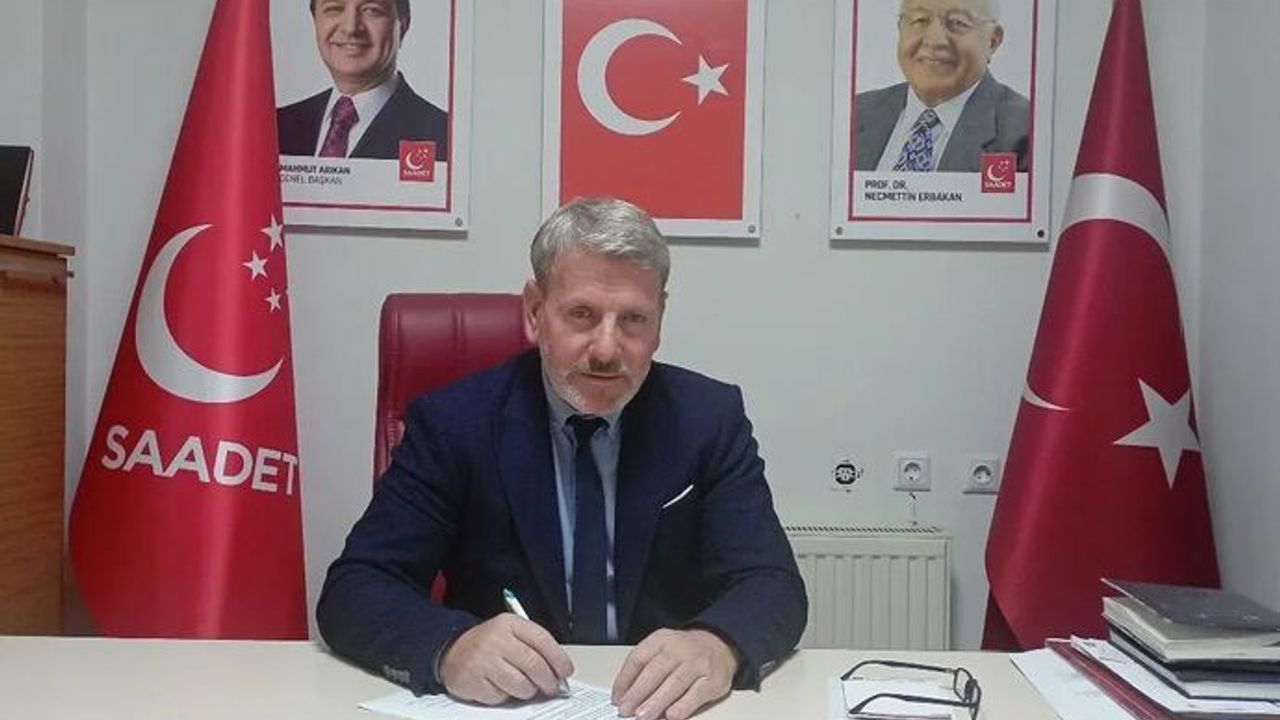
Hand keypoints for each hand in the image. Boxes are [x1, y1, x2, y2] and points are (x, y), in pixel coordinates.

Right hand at [439, 614, 573, 704]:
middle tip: (553, 688)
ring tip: (524, 686)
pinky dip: (505, 696)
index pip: (542, 640)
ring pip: (521, 685)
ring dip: (528, 691)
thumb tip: (559, 672)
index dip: (558, 658)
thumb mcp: (510, 634)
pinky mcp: (473, 681)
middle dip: (549, 681)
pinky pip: (501, 697)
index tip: (566, 671)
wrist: (452, 650)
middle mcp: (496, 640)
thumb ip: (534, 647)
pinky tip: (499, 686)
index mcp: (509, 624)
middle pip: (534, 665)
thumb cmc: (490, 644)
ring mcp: (483, 661)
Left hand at [611, 628, 737, 719]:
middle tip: (626, 710)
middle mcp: (680, 649)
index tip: (617, 697)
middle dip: (638, 693)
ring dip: (656, 702)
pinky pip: (696, 694)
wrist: (720, 644)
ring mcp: (698, 664)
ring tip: (643, 716)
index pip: (638, 658)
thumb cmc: (684, 651)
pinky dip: (683, 706)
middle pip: (655, 671)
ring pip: (674, 683)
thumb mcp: (662, 648)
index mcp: (662, 639)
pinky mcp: (713, 679)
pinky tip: (671, 715)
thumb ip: (644, 667)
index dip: (625, 679)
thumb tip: (625, 694)